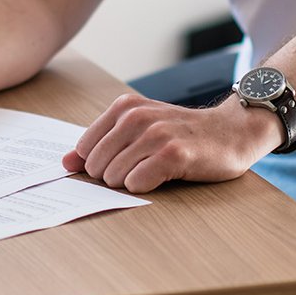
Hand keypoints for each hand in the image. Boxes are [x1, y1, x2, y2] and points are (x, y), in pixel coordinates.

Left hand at [63, 93, 282, 193]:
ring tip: (154, 171)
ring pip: (114, 177)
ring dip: (131, 183)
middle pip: (96, 165)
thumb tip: (64, 163)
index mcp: (124, 107)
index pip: (84, 148)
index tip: (122, 163)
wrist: (231, 132)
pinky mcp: (174, 155)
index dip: (99, 164)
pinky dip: (144, 187)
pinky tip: (162, 177)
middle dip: (113, 176)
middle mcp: (137, 117)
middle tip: (142, 168)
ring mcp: (156, 135)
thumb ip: (100, 144)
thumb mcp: (138, 130)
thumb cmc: (181, 134)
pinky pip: (137, 183)